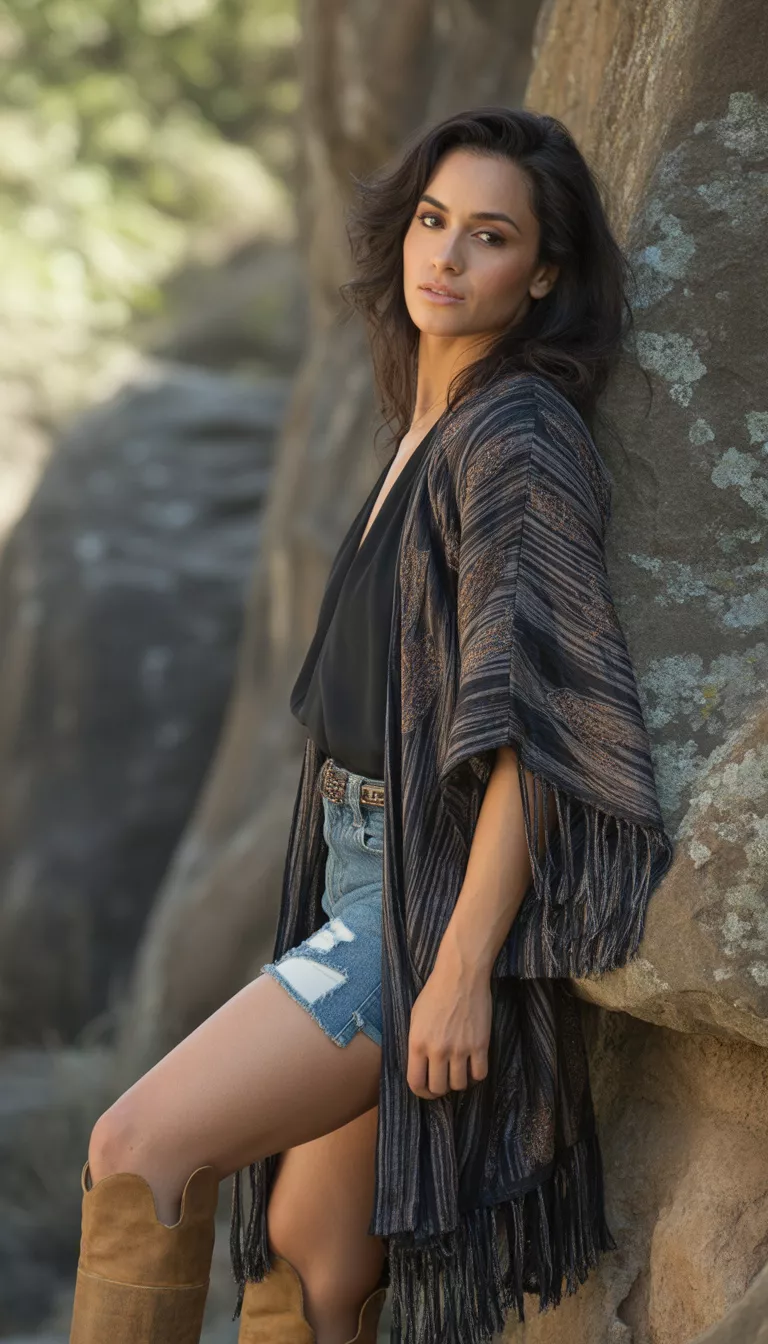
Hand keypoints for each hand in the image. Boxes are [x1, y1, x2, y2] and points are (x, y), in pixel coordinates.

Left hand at [406, 941, 491, 1098]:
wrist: (461, 975)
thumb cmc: (435, 992)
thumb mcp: (415, 1018)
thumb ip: (417, 1044)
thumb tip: (421, 1066)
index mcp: (417, 1043)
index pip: (416, 1084)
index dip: (422, 1093)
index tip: (427, 1091)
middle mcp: (437, 1050)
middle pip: (439, 1088)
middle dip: (441, 1089)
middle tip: (445, 1081)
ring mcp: (460, 1049)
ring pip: (460, 1085)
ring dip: (459, 1082)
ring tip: (459, 1071)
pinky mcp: (480, 1045)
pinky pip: (479, 1074)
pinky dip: (476, 1075)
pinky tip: (474, 1065)